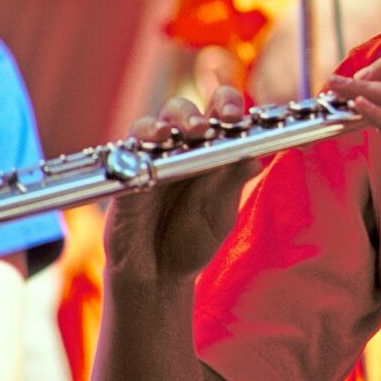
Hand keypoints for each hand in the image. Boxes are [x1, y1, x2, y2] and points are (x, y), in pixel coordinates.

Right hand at [103, 87, 257, 281]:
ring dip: (162, 125)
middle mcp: (179, 148)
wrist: (158, 276)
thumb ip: (231, 185)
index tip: (233, 116)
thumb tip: (256, 159)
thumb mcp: (219, 214)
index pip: (218, 113)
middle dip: (191, 113)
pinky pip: (125, 154)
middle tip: (202, 127)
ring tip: (171, 135)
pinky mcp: (124, 177)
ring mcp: (150, 160)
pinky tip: (147, 154)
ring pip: (151, 125)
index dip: (226, 104)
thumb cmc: (193, 240)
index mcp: (209, 150)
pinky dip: (136, 150)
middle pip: (181, 110)